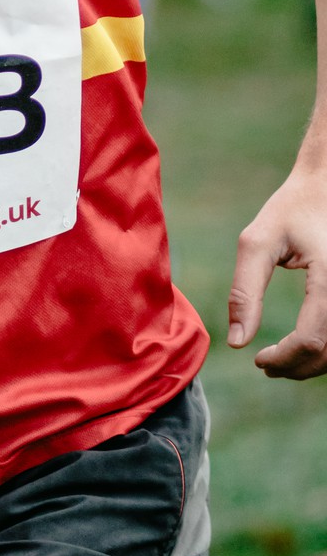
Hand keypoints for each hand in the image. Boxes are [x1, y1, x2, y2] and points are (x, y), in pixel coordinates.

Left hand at [228, 166, 326, 378]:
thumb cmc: (289, 210)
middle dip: (296, 367)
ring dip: (311, 363)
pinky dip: (323, 349)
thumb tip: (237, 342)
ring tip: (279, 361)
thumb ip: (245, 291)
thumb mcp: (257, 242)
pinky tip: (299, 346)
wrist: (324, 188)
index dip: (283, 358)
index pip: (310, 339)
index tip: (257, 360)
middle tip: (265, 366)